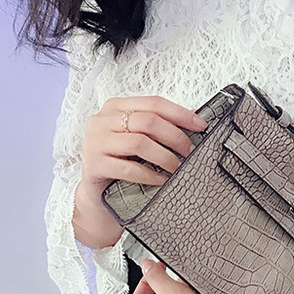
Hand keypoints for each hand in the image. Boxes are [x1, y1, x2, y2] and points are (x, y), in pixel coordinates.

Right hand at [79, 96, 207, 210]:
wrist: (97, 191)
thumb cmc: (120, 160)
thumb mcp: (138, 138)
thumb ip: (158, 126)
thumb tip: (193, 118)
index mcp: (116, 106)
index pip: (153, 103)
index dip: (180, 113)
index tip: (200, 125)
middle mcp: (102, 120)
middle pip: (148, 121)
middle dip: (175, 136)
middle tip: (189, 150)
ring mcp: (95, 141)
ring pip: (139, 143)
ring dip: (164, 156)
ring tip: (177, 166)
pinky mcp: (93, 164)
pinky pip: (128, 168)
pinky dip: (149, 174)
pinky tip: (161, 179)